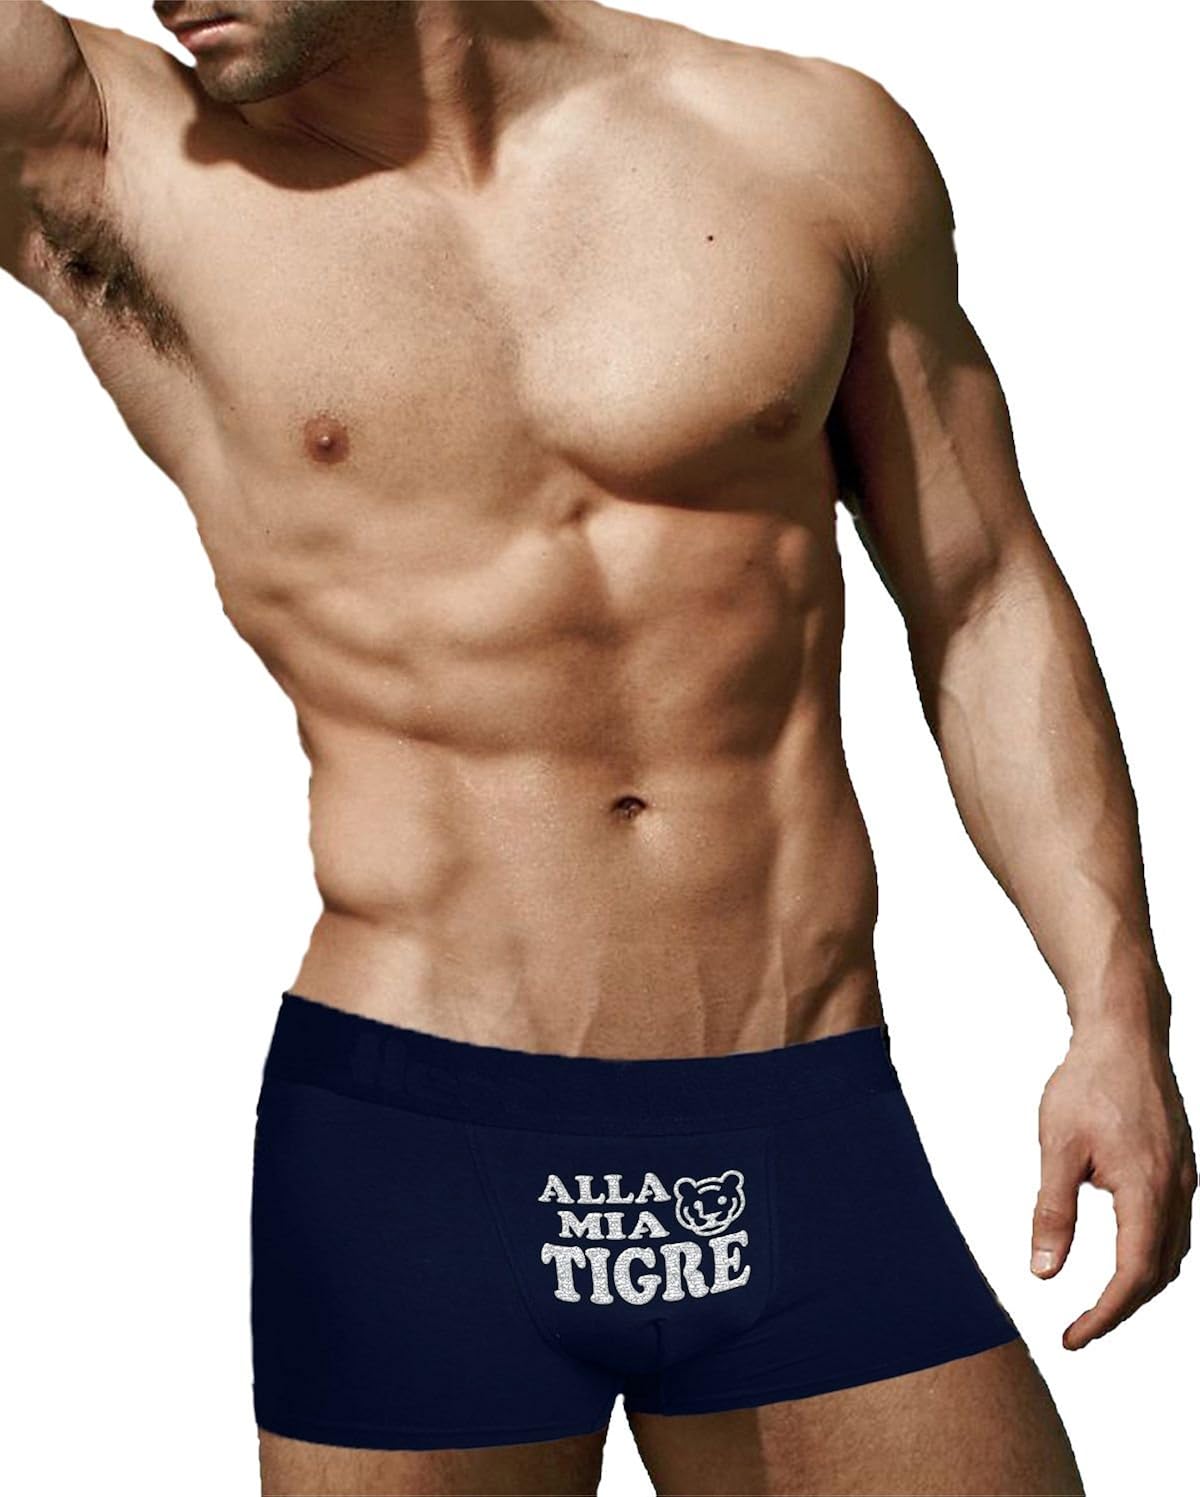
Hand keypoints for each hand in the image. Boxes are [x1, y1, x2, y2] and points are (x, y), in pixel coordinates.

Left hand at [1031, 1023, 1195, 1348]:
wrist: (1125, 1033)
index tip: (1073, 1337)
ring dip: (1140, 1283)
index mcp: (1147, 1190)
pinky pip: (1175, 1224)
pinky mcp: (1182, 1164)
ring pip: (1172, 1251)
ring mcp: (1186, 1177)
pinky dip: (1151, 1251)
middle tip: (1081, 1328)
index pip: (1132, 1276)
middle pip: (1158, 1273)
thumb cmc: (1088, 1081)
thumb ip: (1052, 1212)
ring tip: (1101, 1301)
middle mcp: (1177, 1189)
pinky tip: (1126, 1248)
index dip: (1104, 1316)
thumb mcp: (1057, 1147)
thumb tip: (1044, 1271)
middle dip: (1121, 1308)